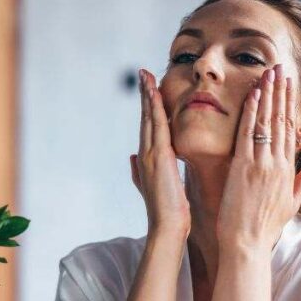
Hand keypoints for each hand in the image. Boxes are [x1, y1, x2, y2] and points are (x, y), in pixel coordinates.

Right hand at [130, 69, 190, 237]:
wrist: (168, 227)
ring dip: (147, 95)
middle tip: (143, 72)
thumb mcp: (155, 187)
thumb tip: (132, 158)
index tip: (148, 88)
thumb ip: (141, 172)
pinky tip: (155, 93)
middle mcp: (145, 154)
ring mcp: (149, 154)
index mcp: (147, 160)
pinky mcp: (158, 156)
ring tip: (146, 75)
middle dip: (144, 94)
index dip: (147, 107)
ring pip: (148, 118)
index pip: (148, 127)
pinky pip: (157, 126)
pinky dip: (155, 108)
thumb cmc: (168, 211)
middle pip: (145, 117)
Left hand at [216, 63, 300, 252]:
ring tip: (269, 72)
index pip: (291, 130)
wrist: (247, 243)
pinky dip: (252, 112)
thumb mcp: (292, 203)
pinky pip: (248, 133)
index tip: (289, 85)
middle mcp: (278, 164)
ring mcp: (262, 164)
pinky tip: (254, 94)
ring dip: (268, 95)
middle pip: (281, 120)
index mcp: (289, 171)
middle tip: (281, 68)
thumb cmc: (265, 227)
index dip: (290, 105)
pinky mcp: (243, 167)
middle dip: (281, 92)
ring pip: (267, 122)